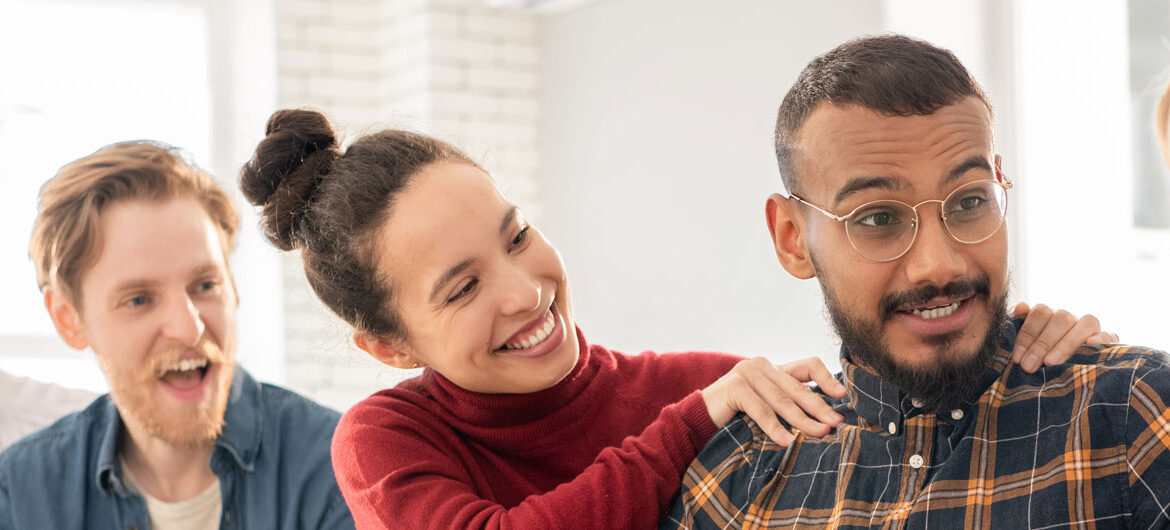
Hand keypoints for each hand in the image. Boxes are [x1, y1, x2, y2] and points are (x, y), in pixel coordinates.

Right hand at [701, 357, 846, 446]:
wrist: (698, 420)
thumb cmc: (736, 417)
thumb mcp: (766, 406)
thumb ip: (789, 404)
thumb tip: (827, 419)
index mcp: (774, 368)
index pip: (808, 365)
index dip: (827, 379)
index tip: (843, 396)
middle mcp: (762, 366)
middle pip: (798, 386)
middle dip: (819, 407)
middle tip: (836, 423)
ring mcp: (746, 373)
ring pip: (781, 400)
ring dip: (802, 419)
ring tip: (819, 434)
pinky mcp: (734, 387)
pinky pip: (760, 410)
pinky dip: (774, 427)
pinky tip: (787, 441)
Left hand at [1010, 302, 1118, 372]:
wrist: (1061, 384)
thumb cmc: (1034, 363)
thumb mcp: (1023, 347)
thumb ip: (1018, 326)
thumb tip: (1021, 306)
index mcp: (1049, 316)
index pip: (1040, 312)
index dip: (1027, 334)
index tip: (1017, 358)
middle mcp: (1070, 319)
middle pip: (1060, 319)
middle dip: (1042, 344)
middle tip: (1028, 366)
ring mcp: (1091, 330)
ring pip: (1086, 322)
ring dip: (1067, 342)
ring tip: (1051, 362)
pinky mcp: (1109, 343)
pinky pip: (1111, 335)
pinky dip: (1102, 338)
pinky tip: (1091, 345)